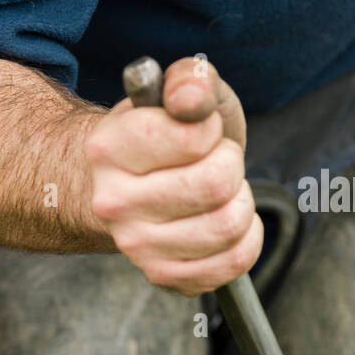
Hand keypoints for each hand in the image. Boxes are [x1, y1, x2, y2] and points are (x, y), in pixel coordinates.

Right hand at [86, 57, 262, 294]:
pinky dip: (246, 238)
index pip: (193, 138)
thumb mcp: (177, 92)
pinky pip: (233, 263)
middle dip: (230, 164)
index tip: (199, 130)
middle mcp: (113, 202)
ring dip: (240, 201)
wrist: (128, 184)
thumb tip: (191, 99)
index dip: (211, 129)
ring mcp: (136, 245)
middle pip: (217, 183)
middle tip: (215, 160)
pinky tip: (224, 219)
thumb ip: (190, 79)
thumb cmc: (163, 135)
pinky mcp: (162, 275)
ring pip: (228, 225)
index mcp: (109, 148)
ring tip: (219, 191)